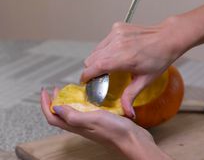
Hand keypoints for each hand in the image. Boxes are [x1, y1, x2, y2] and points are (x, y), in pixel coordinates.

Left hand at [40, 88, 170, 159]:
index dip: (45, 105)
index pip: (53, 117)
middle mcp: (80, 125)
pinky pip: (83, 111)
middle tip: (55, 89)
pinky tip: (88, 96)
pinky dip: (81, 102)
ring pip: (71, 113)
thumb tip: (55, 108)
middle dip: (54, 101)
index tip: (44, 91)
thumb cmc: (115, 131)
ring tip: (69, 90)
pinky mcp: (98, 121)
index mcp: (76, 125)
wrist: (133, 139)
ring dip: (67, 101)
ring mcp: (89, 123)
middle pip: (60, 115)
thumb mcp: (92, 120)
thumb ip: (74, 115)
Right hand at [81, 16, 189, 116]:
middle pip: (91, 59)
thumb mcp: (145, 80)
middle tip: (100, 77)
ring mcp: (116, 33)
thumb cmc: (159, 58)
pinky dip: (106, 48)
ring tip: (109, 66)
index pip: (93, 67)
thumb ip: (130, 95)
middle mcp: (116, 43)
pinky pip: (104, 41)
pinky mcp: (117, 27)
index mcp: (122, 58)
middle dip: (91, 69)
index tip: (85, 83)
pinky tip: (117, 53)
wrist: (167, 37)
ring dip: (98, 58)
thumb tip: (126, 113)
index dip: (86, 76)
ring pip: (96, 49)